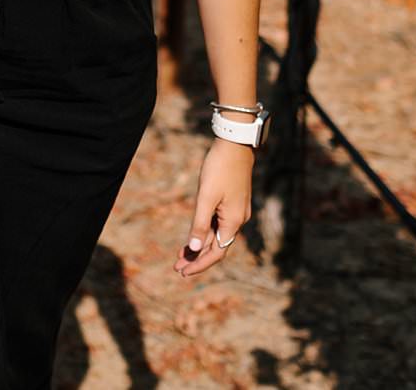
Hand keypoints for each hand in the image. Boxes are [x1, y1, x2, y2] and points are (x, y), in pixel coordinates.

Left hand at [175, 140, 253, 277]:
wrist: (235, 144)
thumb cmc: (219, 168)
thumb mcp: (206, 197)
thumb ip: (200, 224)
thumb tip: (194, 249)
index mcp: (233, 222)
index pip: (216, 253)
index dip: (199, 264)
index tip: (182, 272)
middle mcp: (238, 220)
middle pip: (217, 247)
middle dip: (197, 258)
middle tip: (177, 268)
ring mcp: (237, 211)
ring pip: (217, 236)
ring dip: (200, 246)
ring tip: (181, 254)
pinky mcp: (234, 202)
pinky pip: (219, 225)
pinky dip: (206, 233)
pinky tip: (195, 234)